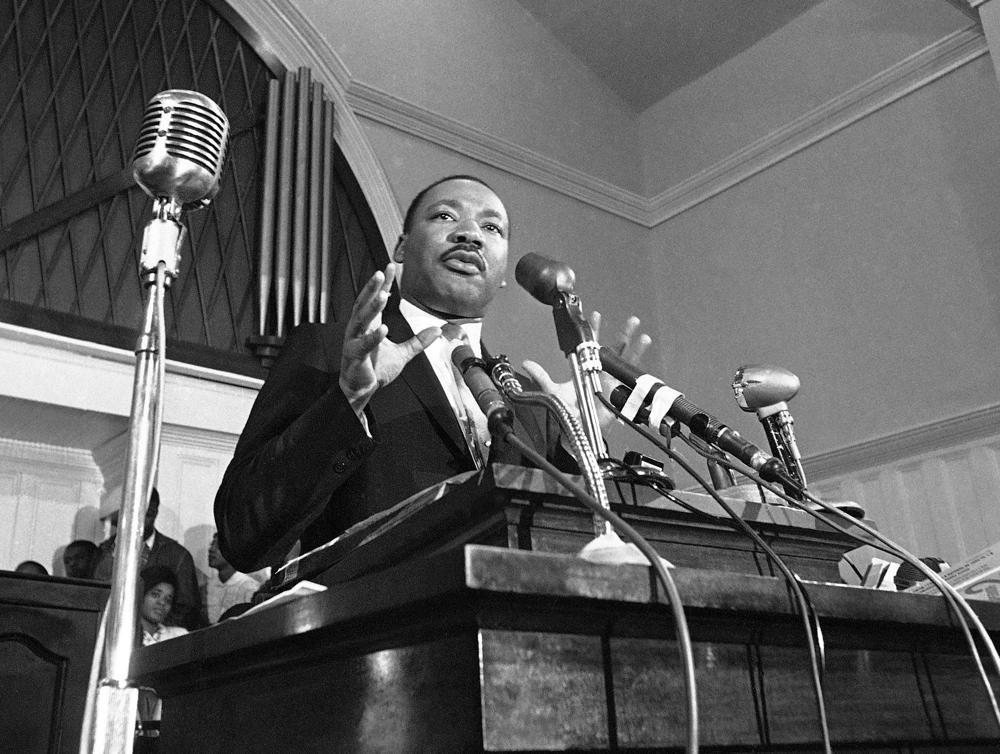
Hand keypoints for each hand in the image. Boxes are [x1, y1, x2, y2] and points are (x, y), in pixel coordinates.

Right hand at [339, 263, 439, 414]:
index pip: (375, 300)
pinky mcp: (355, 357)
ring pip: (361, 321)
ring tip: (382, 295)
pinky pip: (363, 345)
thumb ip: (418, 341)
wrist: (361, 390)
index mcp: (369, 325)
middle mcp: (359, 330)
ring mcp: (355, 342)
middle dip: (373, 288)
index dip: (384, 284)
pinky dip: (373, 337)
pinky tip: (382, 328)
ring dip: (371, 308)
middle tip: (381, 273)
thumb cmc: (375, 369)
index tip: (390, 268)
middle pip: (364, 304)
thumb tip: (437, 330)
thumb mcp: (403, 354)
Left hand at [522, 311, 650, 431]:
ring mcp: (612, 382)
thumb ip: (541, 376)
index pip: (591, 345)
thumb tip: (526, 363)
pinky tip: (645, 366)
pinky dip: (639, 370)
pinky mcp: (620, 393)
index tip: (595, 316)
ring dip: (635, 348)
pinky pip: (632, 380)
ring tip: (642, 334)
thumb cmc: (568, 413)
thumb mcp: (552, 391)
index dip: (593, 331)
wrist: (578, 430)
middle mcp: (601, 373)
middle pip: (614, 349)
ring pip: (626, 361)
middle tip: (631, 321)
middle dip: (623, 334)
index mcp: (586, 369)